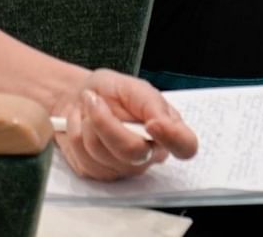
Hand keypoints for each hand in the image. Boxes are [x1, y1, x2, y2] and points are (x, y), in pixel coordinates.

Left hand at [51, 69, 199, 181]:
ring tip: (88, 109)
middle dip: (105, 121)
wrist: (80, 99)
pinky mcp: (100, 175)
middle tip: (93, 99)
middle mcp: (149, 154)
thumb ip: (151, 103)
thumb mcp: (133, 86)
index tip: (152, 123)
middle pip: (132, 152)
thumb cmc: (111, 91)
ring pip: (101, 154)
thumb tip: (161, 123)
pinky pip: (84, 159)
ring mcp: (124, 169)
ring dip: (87, 125)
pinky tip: (82, 125)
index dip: (172, 139)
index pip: (186, 147)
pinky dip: (76, 135)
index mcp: (167, 130)